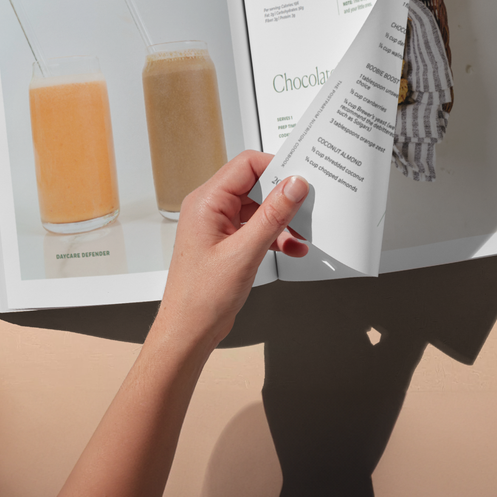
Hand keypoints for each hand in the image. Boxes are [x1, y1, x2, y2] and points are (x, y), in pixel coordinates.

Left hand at [153, 151, 308, 350]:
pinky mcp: (227, 243)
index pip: (246, 165)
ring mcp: (218, 226)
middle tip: (307, 206)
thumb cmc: (201, 297)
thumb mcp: (244, 252)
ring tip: (302, 234)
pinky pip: (255, 228)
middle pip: (254, 185)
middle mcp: (210, 208)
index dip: (276, 168)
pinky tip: (291, 247)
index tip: (302, 179)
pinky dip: (275, 236)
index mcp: (206, 201)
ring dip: (282, 221)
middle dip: (283, 198)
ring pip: (258, 209)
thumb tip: (294, 185)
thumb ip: (272, 216)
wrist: (188, 331)